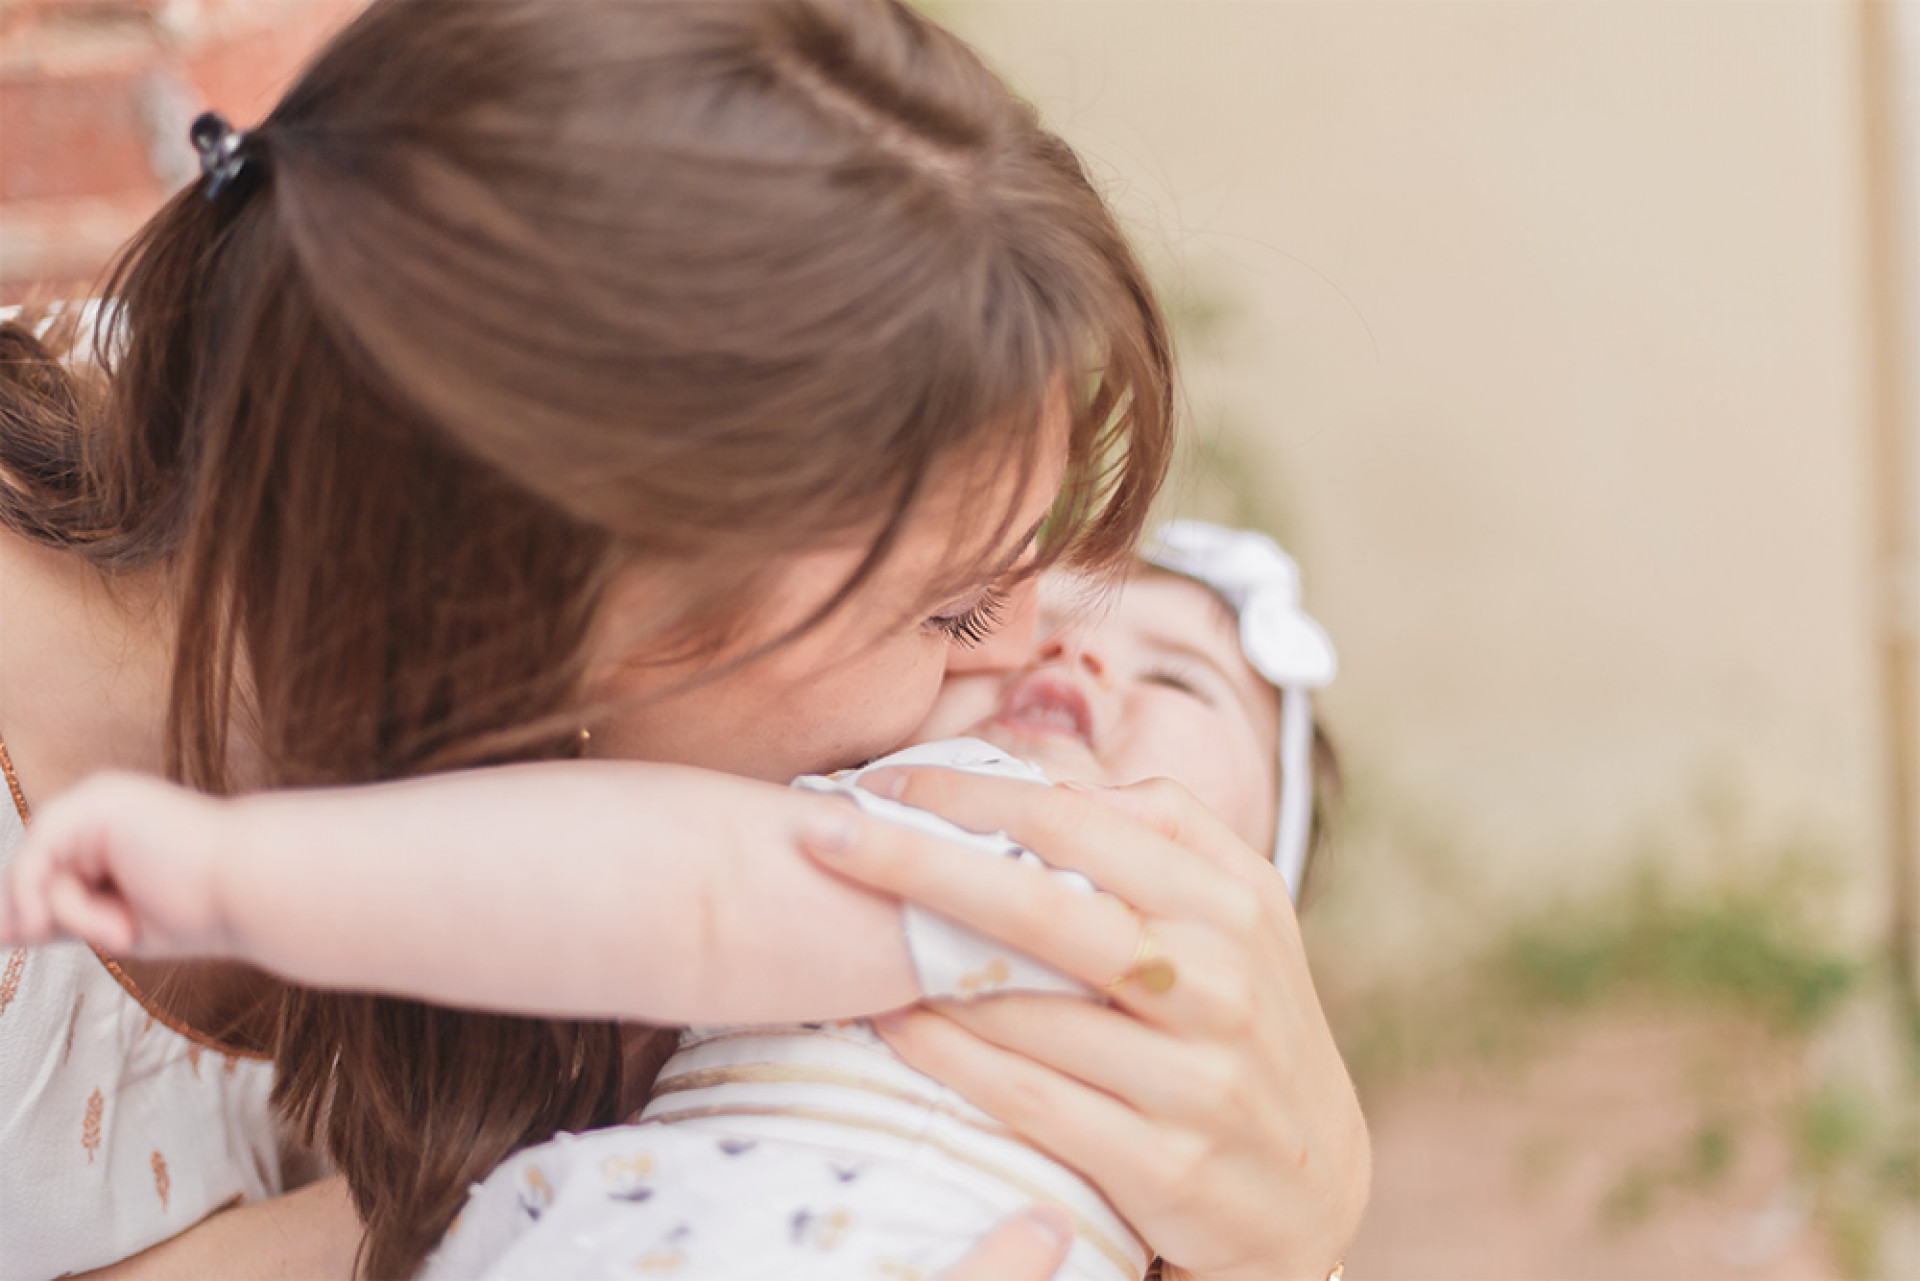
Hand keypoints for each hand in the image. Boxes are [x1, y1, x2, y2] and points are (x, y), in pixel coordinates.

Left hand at [0, 772, 231, 957]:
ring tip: (128, 925)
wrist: (251, 889)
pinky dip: (65, 905)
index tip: (32, 938)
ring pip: (35, 875)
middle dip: (62, 918)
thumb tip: (0, 931)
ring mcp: (95, 800)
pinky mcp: (96, 802)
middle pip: (30, 878)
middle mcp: (96, 808)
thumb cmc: (202, 908)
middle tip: (123, 934)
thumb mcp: (111, 920)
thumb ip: (58, 917)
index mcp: (108, 830)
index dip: (36, 915)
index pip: (43, 875)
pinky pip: (40, 864)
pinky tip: (106, 922)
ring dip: (76, 917)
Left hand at [807, 770, 1368, 1280]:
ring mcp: (1198, 1074)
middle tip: (818, 832)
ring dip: (916, 968)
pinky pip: (1029, 1097)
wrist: (1309, 1194)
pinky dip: (949, 1057)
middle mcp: (1221, 976)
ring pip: (1026, 1006)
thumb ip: (1151, 835)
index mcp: (1234, 895)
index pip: (1079, 819)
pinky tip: (891, 1025)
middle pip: (1041, 900)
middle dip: (914, 859)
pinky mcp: (1167, 1164)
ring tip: (834, 935)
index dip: (969, 794)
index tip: (881, 782)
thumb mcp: (1235, 916)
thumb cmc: (1240, 1024)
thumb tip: (1031, 767)